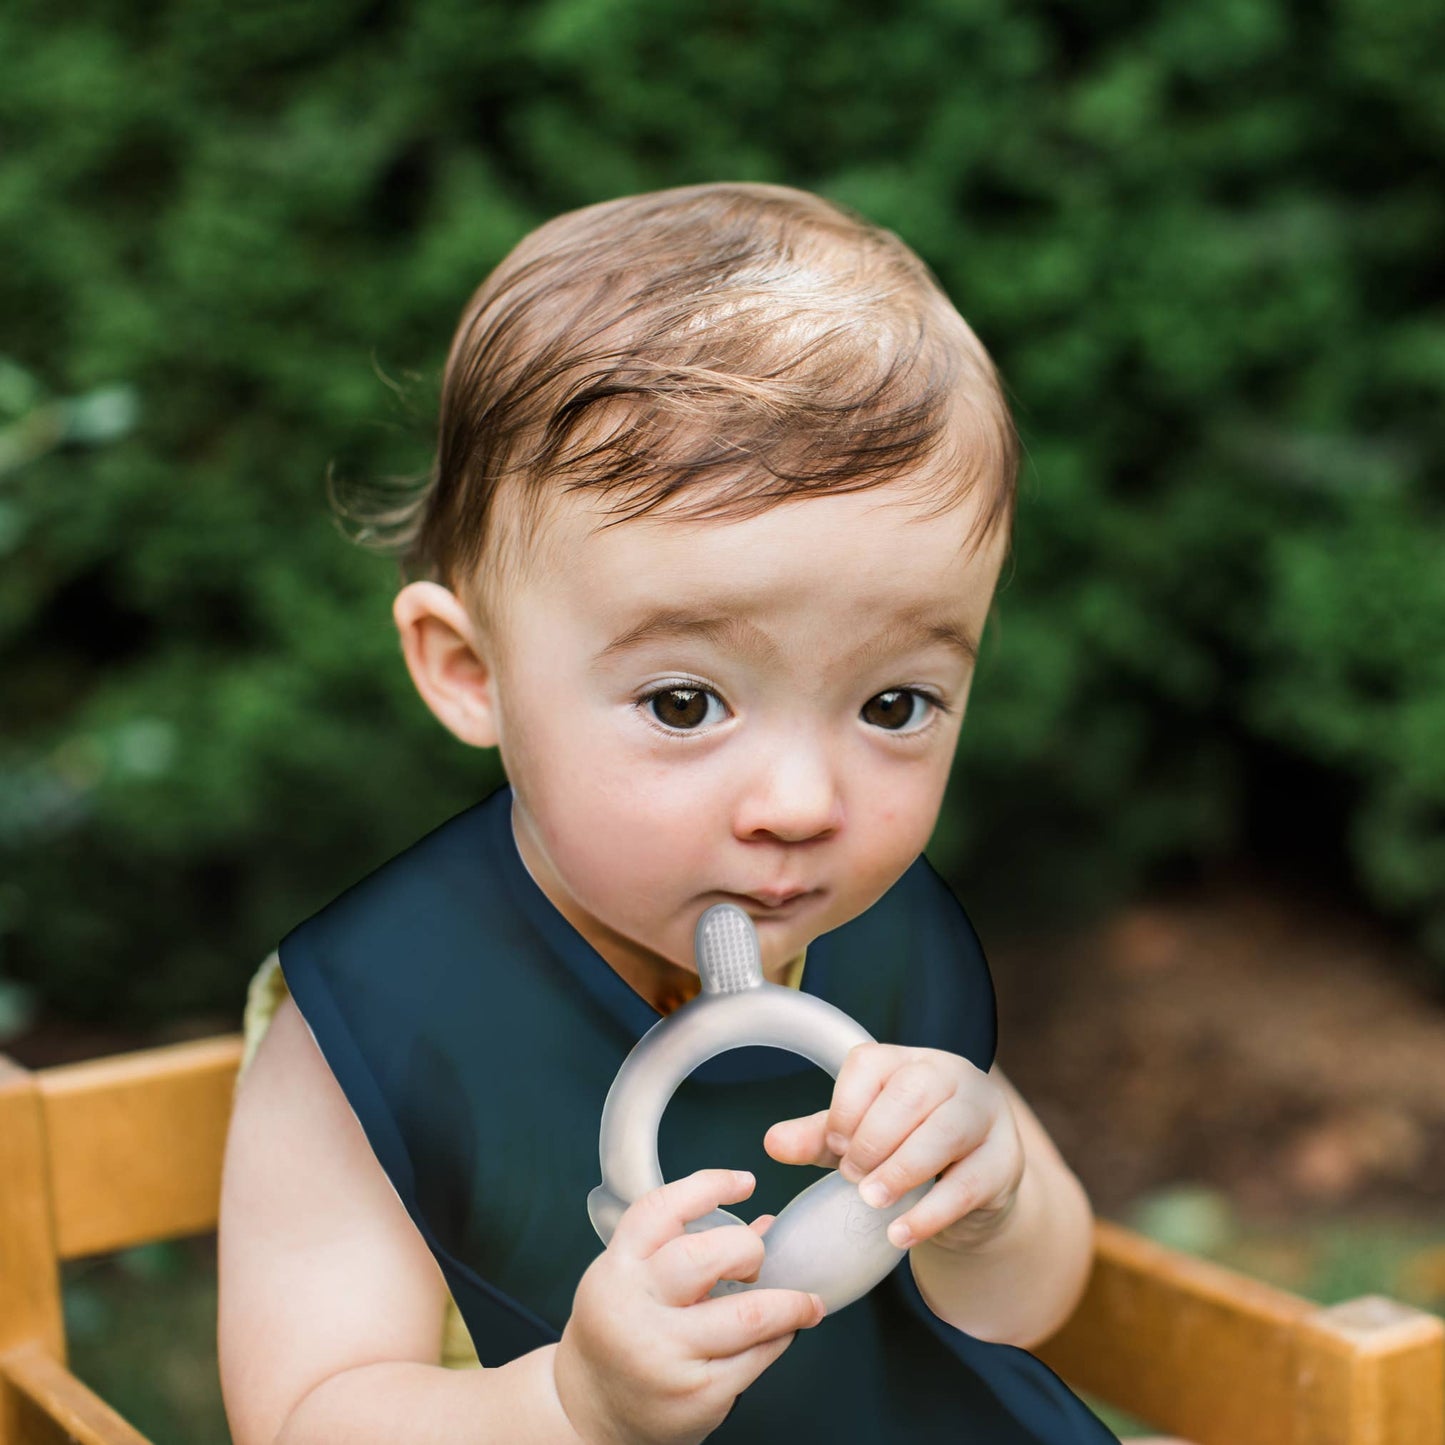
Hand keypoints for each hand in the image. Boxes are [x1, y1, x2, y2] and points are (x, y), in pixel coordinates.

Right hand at [553, 1168, 825, 1444]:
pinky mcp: (696, 1395)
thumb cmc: (617, 1333)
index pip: (661, 1210)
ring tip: (805, 1303)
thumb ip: (684, 1246)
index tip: (744, 1182)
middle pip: (705, 1256)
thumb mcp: (632, 1278)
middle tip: (756, 1261)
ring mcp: (666, 1356)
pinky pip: (756, 1358)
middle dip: (748, 1251)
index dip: (708, 1186)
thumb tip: (762, 1225)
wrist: (590, 1411)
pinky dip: (780, 1339)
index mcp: (618, 1269)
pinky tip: (783, 1333)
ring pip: (748, 1315)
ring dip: (789, 1304)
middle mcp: (636, 1309)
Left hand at [764, 1045, 1024, 1251]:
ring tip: (870, 1201)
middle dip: (874, 1138)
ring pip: (945, 1130)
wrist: (972, 1189)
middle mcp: (950, 1075)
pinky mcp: (1004, 1161)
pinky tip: (900, 1233)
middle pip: (912, 1092)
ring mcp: (984, 1116)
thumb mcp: (859, 1138)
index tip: (834, 1147)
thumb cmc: (907, 1150)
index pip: (870, 1065)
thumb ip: (817, 1137)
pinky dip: (930, 1212)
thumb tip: (772, 1143)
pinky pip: (969, 1184)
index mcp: (907, 1060)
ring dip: (901, 1169)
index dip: (845, 1108)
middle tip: (852, 1178)